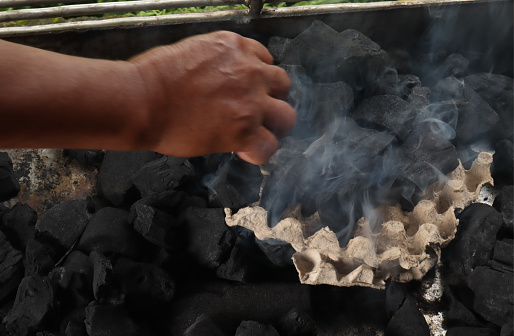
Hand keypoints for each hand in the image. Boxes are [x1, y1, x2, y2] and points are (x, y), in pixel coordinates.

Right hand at [130, 31, 295, 164]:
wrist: (142, 100)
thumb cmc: (153, 77)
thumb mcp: (192, 51)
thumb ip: (216, 63)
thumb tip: (218, 79)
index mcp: (235, 47)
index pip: (265, 60)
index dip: (258, 79)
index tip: (247, 90)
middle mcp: (250, 71)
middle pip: (282, 86)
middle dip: (272, 99)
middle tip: (256, 112)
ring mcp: (251, 102)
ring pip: (285, 116)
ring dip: (273, 126)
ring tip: (256, 134)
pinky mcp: (244, 130)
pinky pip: (268, 146)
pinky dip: (260, 153)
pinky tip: (246, 153)